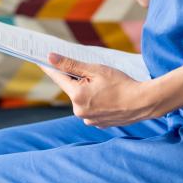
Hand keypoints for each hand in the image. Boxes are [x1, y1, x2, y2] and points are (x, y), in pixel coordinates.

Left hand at [41, 53, 157, 127]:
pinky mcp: (98, 124)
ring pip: (81, 99)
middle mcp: (79, 111)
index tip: (40, 59)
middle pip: (72, 89)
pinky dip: (95, 101)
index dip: (50, 67)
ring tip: (106, 87)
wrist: (143, 103)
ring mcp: (89, 120)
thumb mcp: (95, 70)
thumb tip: (50, 58)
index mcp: (77, 96)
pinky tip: (108, 97)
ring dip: (88, 91)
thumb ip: (71, 64)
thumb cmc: (121, 83)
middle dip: (78, 79)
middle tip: (94, 73)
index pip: (58, 78)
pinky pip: (90, 109)